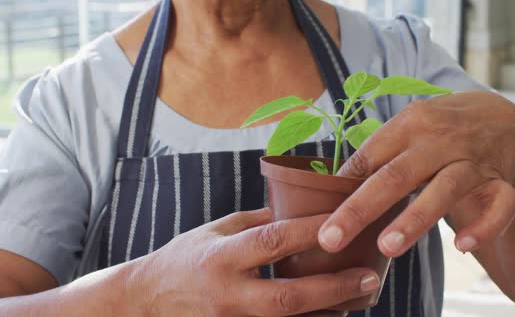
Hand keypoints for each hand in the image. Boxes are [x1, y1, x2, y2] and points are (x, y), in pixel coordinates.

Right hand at [137, 208, 379, 315]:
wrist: (146, 302)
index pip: (272, 240)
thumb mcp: (215, 230)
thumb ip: (256, 222)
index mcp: (221, 257)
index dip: (310, 230)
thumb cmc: (185, 258)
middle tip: (368, 276)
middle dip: (332, 288)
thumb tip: (298, 209)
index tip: (343, 220)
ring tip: (361, 296)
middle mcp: (228, 294)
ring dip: (329, 312)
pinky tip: (332, 313)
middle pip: (287, 297)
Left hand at [318, 91, 514, 256]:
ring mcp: (474, 160)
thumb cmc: (440, 130)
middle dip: (360, 209)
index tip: (317, 216)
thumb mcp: (408, 129)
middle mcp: (440, 140)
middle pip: (396, 176)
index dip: (342, 188)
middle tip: (331, 239)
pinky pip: (501, 204)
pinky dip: (485, 225)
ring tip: (386, 247)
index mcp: (410, 124)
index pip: (369, 157)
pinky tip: (462, 247)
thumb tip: (329, 185)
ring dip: (415, 218)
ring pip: (445, 189)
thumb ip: (376, 154)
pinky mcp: (503, 181)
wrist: (504, 118)